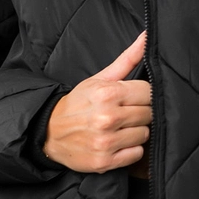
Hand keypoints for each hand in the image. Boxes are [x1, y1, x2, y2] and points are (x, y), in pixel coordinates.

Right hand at [43, 32, 150, 172]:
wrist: (49, 133)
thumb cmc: (79, 103)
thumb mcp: (100, 78)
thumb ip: (128, 58)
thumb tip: (148, 36)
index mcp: (107, 93)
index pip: (150, 92)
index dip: (144, 96)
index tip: (133, 98)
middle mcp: (107, 117)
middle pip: (149, 114)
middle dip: (140, 113)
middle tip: (125, 113)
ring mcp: (105, 141)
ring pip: (145, 134)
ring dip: (136, 132)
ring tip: (120, 128)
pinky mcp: (104, 161)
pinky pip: (136, 154)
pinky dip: (130, 150)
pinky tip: (117, 143)